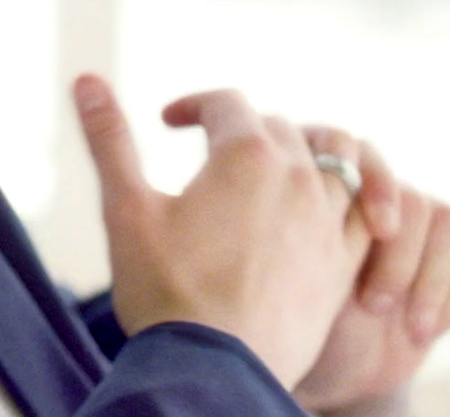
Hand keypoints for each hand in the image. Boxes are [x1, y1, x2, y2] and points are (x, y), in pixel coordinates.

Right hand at [74, 75, 371, 386]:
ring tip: (267, 177)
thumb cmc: (163, 290)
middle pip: (278, 127)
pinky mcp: (343, 266)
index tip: (167, 123)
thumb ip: (109, 138)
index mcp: (246, 155)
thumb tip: (87, 79)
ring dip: (298, 158)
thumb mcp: (124, 207)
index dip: (192, 105)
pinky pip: (362, 214)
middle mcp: (299, 179)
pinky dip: (341, 202)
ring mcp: (329, 224)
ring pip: (333, 162)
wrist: (213, 371)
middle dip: (239, 129)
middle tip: (206, 152)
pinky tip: (307, 219)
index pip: (225, 102)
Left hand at [294, 181, 449, 413]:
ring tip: (398, 320)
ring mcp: (410, 223)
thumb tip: (318, 205)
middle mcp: (368, 192)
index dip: (372, 182)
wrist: (330, 365)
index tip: (377, 229)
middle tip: (372, 302)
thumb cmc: (292, 315)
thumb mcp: (288, 275)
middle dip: (398, 253)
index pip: (352, 149)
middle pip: (407, 194)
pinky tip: (419, 332)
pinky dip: (447, 300)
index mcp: (318, 179)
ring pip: (445, 220)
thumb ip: (303, 233)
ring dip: (427, 276)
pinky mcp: (446, 259)